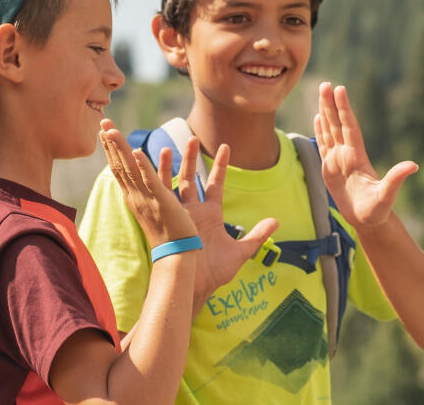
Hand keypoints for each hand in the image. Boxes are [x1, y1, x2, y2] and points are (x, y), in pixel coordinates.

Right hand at [98, 120, 196, 245]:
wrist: (175, 258)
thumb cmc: (171, 239)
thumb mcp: (155, 213)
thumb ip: (151, 198)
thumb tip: (145, 190)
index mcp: (135, 198)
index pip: (120, 171)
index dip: (112, 151)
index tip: (106, 134)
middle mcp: (137, 197)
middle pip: (120, 166)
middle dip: (111, 143)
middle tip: (102, 123)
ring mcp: (147, 199)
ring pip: (130, 170)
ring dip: (120, 148)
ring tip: (110, 129)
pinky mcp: (161, 202)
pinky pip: (151, 181)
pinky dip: (144, 166)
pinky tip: (137, 151)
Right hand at [167, 137, 278, 296]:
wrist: (193, 284)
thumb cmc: (215, 272)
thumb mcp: (241, 251)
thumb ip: (258, 235)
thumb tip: (276, 222)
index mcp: (210, 215)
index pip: (216, 184)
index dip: (221, 166)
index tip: (226, 147)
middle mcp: (193, 211)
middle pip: (191, 178)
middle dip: (192, 159)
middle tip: (193, 138)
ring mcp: (179, 212)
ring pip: (174, 181)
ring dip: (174, 163)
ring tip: (170, 144)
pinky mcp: (166, 216)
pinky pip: (159, 191)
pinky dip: (152, 175)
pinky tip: (146, 160)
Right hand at [313, 82, 417, 227]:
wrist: (369, 221)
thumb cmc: (378, 210)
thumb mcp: (387, 195)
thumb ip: (397, 179)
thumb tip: (414, 165)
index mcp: (358, 157)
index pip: (349, 128)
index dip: (344, 109)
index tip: (340, 90)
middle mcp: (348, 155)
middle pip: (338, 124)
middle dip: (331, 104)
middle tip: (325, 83)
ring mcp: (339, 160)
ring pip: (330, 130)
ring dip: (325, 112)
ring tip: (321, 92)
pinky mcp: (330, 169)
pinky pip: (324, 145)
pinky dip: (320, 130)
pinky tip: (318, 118)